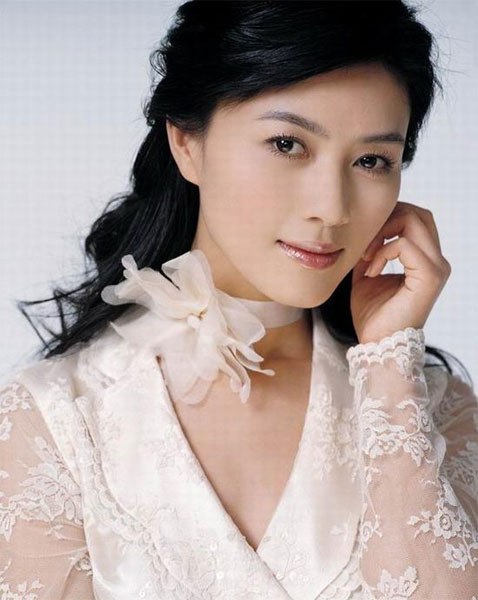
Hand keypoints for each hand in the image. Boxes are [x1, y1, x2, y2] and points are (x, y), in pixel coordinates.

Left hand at [350, 201, 450, 344]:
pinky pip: (404, 244)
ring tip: (366, 256)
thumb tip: (361, 230)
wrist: (377, 344)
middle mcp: (437, 261)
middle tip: (366, 239)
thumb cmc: (372, 315)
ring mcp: (437, 268)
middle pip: (418, 214)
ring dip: (383, 232)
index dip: (388, 219)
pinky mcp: (430, 277)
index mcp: (425, 260)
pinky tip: (371, 271)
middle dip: (387, 218)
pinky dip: (382, 252)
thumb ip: (370, 252)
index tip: (364, 241)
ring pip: (415, 221)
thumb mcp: (367, 274)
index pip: (416, 218)